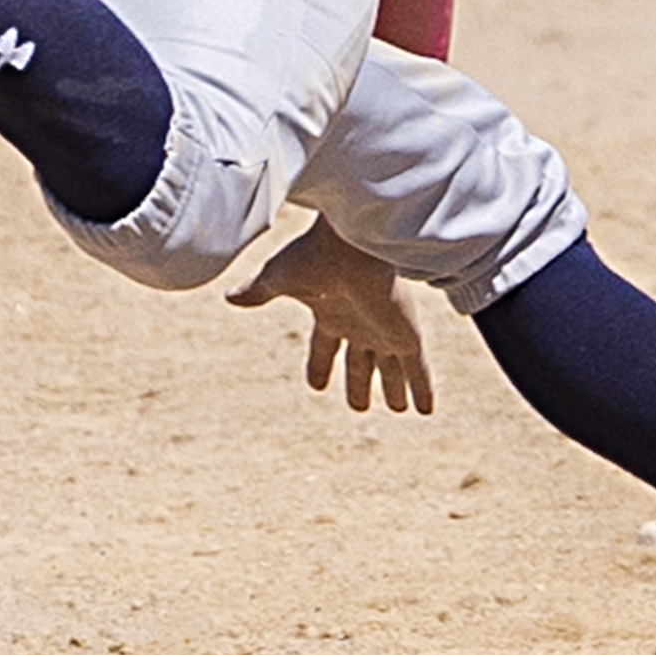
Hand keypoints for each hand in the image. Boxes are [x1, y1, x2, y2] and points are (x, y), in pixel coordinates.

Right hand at [230, 221, 433, 414]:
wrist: (352, 243)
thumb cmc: (315, 255)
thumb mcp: (279, 278)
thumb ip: (258, 292)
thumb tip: (228, 297)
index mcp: (330, 313)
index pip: (324, 347)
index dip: (320, 366)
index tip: (316, 385)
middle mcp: (360, 324)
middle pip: (361, 362)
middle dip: (360, 383)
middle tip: (359, 407)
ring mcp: (385, 331)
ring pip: (391, 370)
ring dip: (395, 390)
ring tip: (400, 409)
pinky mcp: (407, 336)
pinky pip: (417, 371)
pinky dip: (423, 391)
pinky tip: (427, 411)